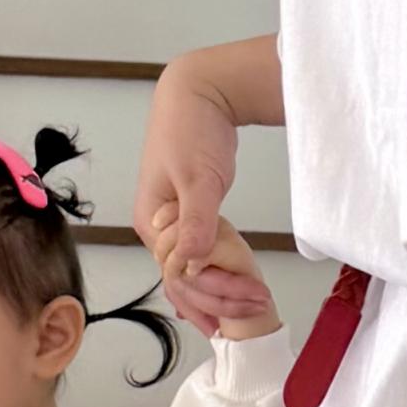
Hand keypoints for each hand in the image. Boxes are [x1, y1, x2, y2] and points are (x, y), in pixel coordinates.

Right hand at [134, 37, 283, 333]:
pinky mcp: (186, 217)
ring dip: (215, 295)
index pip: (178, 273)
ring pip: (188, 274)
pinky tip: (223, 299)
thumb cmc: (192, 126)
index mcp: (150, 223)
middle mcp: (155, 230)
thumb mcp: (197, 175)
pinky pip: (195, 258)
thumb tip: (193, 262)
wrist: (197, 91)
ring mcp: (169, 225)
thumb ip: (197, 220)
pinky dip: (210, 279)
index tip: (244, 301)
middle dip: (217, 300)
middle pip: (182, 281)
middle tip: (255, 312)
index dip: (212, 292)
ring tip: (243, 315)